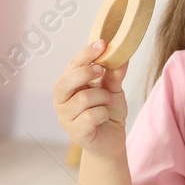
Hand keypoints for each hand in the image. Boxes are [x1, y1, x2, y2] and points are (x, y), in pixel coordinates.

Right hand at [53, 40, 129, 160]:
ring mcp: (66, 117)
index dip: (85, 54)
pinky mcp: (75, 132)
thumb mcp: (113, 89)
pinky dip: (103, 114)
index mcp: (69, 86)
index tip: (102, 43)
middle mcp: (62, 100)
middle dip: (85, 73)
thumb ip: (114, 73)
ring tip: (107, 103)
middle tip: (101, 71)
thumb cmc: (108, 112)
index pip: (71, 66)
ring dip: (102, 98)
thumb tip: (122, 53)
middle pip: (65, 81)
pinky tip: (104, 117)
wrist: (112, 140)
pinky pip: (90, 116)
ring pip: (83, 98)